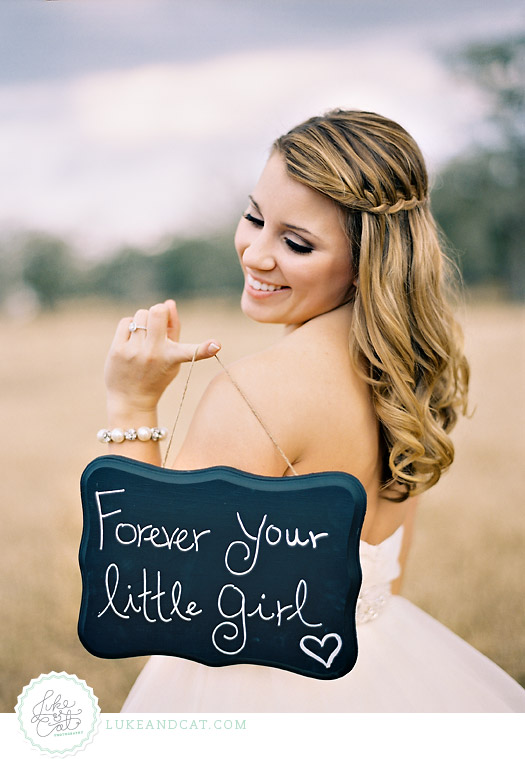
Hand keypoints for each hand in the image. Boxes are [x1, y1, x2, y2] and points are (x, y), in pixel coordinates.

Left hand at [104, 299, 220, 411]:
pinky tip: (132, 339)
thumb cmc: (157, 374)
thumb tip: (169, 303)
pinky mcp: (117, 350)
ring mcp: (134, 351)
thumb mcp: (173, 357)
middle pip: (157, 311)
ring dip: (144, 320)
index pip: (192, 351)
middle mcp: (154, 353)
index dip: (206, 348)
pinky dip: (131, 326)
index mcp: (172, 358)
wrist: (131, 399)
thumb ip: (174, 328)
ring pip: (140, 314)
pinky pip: (126, 321)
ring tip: (144, 336)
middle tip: (159, 321)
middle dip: (159, 311)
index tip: (216, 346)